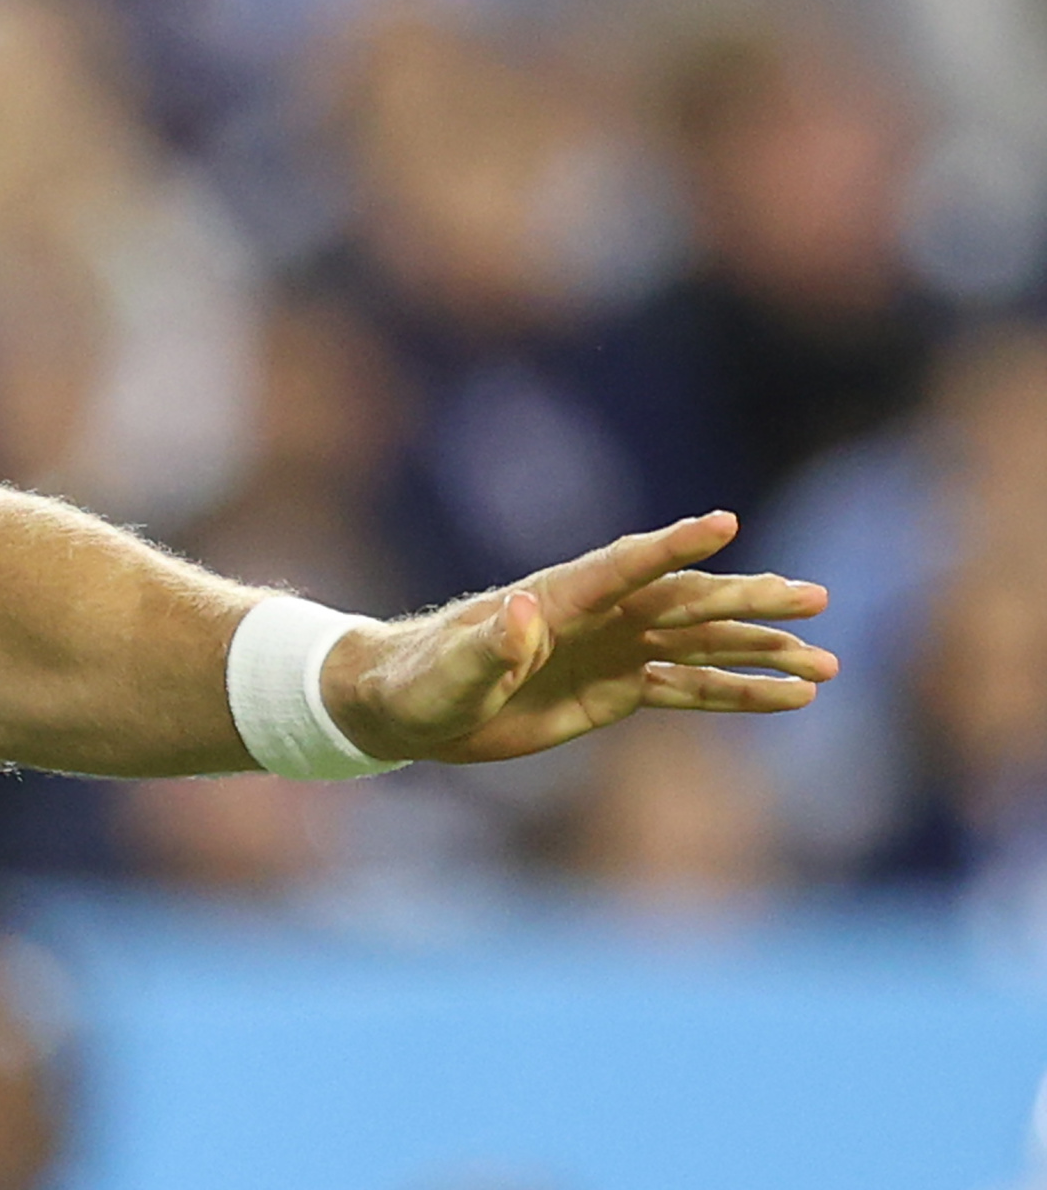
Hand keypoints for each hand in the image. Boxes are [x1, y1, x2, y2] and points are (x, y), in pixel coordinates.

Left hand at [323, 512, 838, 764]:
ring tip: (826, 665)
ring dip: (760, 652)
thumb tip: (524, 612)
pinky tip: (790, 698)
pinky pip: (688, 686)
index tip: (724, 523)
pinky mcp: (614, 688)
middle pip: (684, 601)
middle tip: (817, 598)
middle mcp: (595, 617)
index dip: (672, 546)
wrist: (403, 706)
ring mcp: (611, 650)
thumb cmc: (415, 684)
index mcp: (556, 599)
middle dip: (749, 600)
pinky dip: (738, 693)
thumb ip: (486, 648)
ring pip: (701, 644)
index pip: (624, 565)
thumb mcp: (447, 674)